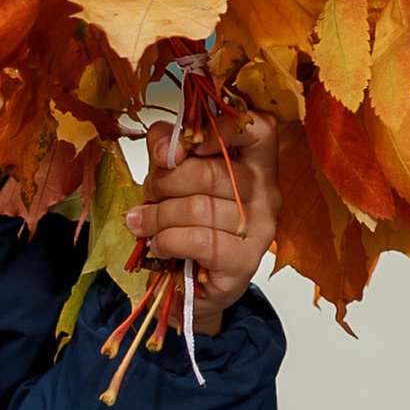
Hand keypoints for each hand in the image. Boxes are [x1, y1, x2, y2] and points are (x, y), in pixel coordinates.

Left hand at [127, 109, 277, 329]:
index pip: (256, 127)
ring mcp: (261, 228)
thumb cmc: (187, 219)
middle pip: (209, 172)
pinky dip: (168, 241)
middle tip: (148, 194)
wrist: (195, 282)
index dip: (215, 129)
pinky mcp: (246, 261)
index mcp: (257, 160)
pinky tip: (159, 245)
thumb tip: (165, 148)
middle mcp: (267, 191)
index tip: (176, 150)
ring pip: (198, 208)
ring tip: (143, 222)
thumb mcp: (172, 172)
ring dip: (158, 216)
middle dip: (164, 182)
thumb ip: (165, 145)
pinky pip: (199, 241)